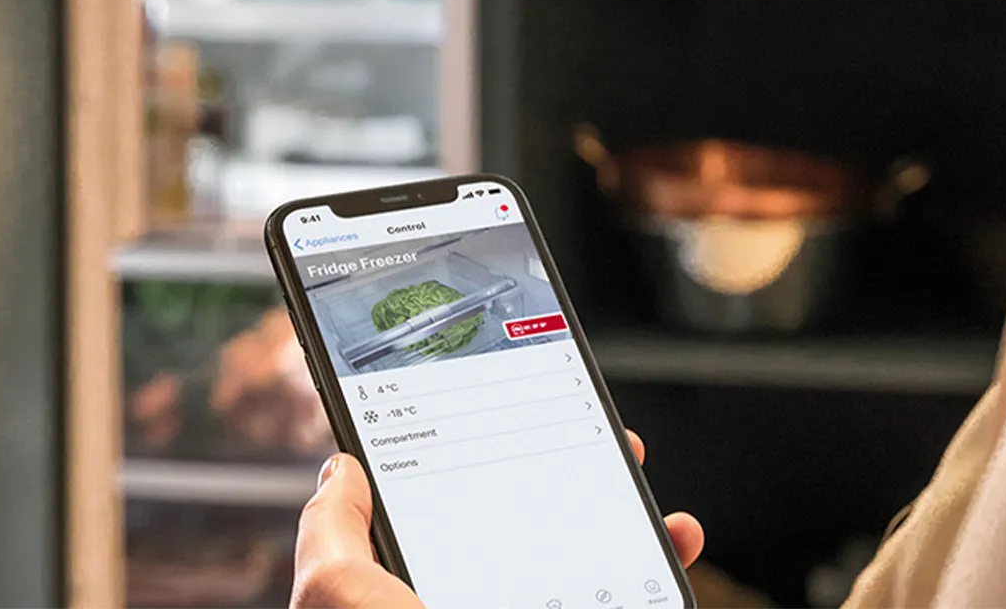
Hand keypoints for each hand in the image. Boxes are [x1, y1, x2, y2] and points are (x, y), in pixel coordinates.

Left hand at [292, 432, 704, 608]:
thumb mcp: (337, 596)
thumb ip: (331, 532)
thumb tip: (340, 471)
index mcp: (416, 594)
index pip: (446, 517)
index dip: (476, 462)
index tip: (507, 417)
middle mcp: (474, 602)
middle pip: (528, 527)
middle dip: (567, 475)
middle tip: (591, 439)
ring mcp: (534, 607)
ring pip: (589, 559)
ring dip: (626, 513)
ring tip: (638, 476)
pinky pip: (632, 593)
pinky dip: (662, 562)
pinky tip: (674, 538)